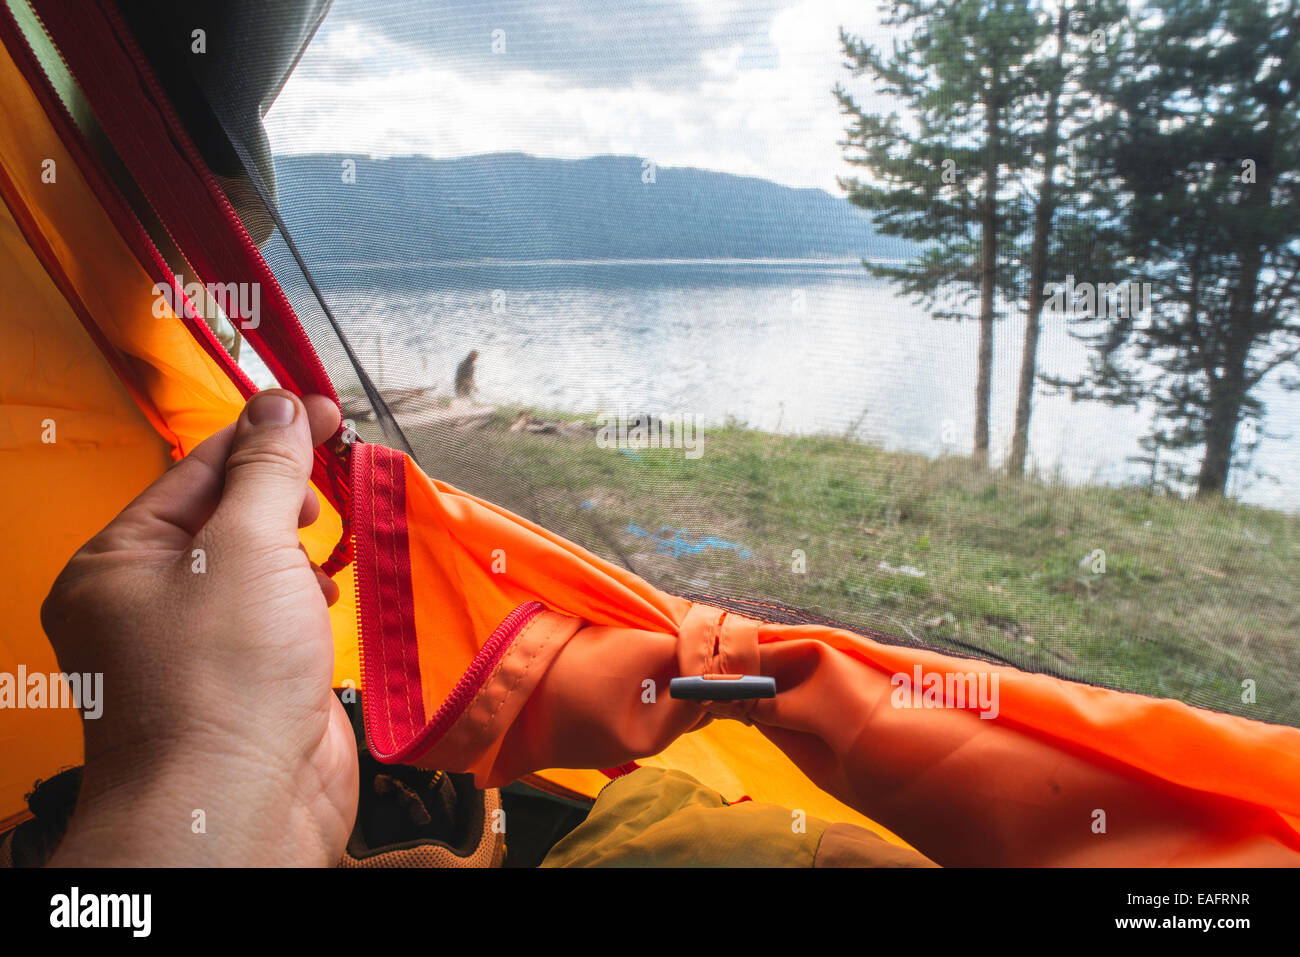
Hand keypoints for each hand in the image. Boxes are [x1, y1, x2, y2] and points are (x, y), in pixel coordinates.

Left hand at [40, 390, 358, 866]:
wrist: (243, 804)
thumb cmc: (220, 689)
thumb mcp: (246, 547)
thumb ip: (266, 470)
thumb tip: (279, 410)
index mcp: (117, 565)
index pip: (195, 469)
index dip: (262, 433)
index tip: (316, 410)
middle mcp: (147, 603)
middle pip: (222, 513)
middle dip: (281, 489)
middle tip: (331, 466)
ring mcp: (196, 644)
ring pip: (253, 563)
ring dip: (297, 541)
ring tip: (326, 532)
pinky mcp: (243, 677)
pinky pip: (275, 611)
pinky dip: (306, 592)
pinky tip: (325, 593)